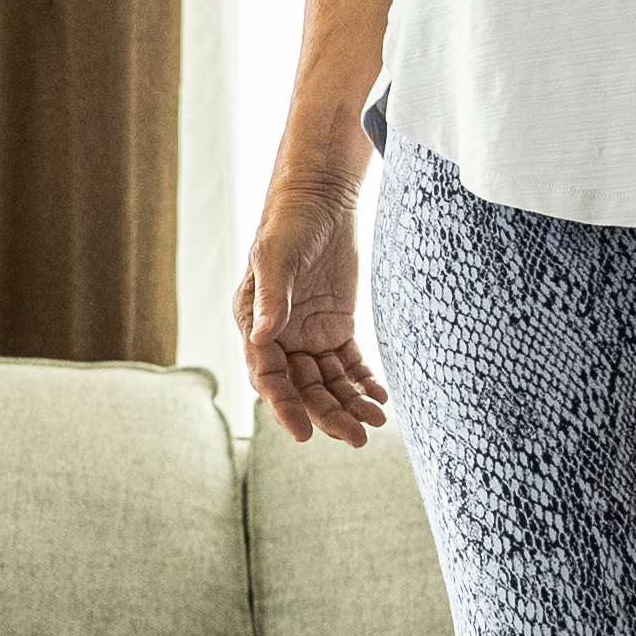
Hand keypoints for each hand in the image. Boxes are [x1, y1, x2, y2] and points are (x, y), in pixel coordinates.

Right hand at [240, 169, 390, 446]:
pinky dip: (364, 382)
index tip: (303, 433)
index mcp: (254, 324)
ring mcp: (309, 334)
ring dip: (350, 403)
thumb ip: (272, 297)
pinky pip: (349, 364)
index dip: (284, 406)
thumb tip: (261, 337)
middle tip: (357, 437)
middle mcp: (280, 337)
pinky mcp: (336, 327)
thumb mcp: (276, 256)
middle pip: (303, 388)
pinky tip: (381, 398)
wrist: (320, 198)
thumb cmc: (288, 222)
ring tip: (376, 421)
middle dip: (328, 414)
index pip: (268, 376)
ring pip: (329, 382)